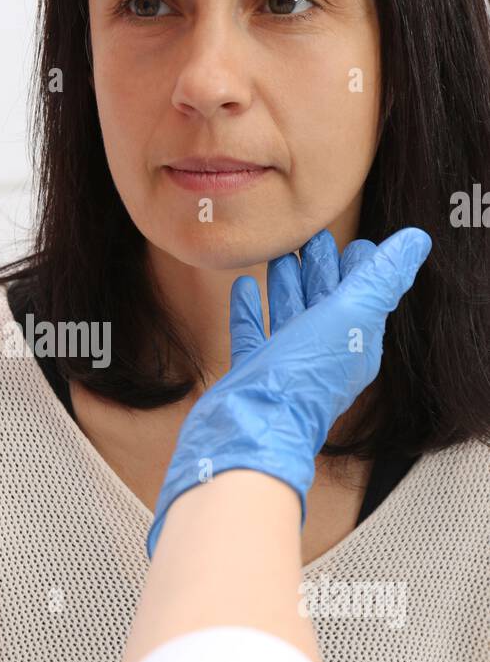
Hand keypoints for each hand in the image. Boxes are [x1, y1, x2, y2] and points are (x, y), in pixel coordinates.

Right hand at [146, 226, 431, 556]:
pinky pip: (254, 333)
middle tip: (310, 236)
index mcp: (355, 341)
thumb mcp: (351, 314)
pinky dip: (250, 308)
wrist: (255, 425)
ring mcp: (287, 363)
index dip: (360, 266)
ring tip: (280, 253)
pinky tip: (244, 285)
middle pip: (325, 300)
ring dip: (287, 282)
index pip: (363, 295)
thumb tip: (416, 240)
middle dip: (321, 267)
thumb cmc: (305, 373)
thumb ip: (382, 277)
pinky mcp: (254, 371)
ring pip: (290, 313)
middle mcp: (324, 353)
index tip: (352, 241)